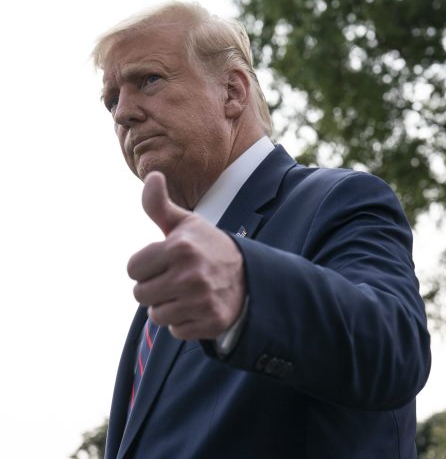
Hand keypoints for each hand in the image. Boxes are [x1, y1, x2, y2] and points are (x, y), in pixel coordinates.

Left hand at [128, 171, 245, 339]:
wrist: (251, 276)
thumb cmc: (209, 248)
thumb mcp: (187, 224)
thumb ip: (159, 205)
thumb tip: (152, 175)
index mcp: (180, 247)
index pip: (133, 268)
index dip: (146, 266)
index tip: (166, 262)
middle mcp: (190, 274)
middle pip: (140, 294)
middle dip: (155, 288)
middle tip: (177, 279)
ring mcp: (201, 300)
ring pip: (156, 315)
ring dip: (168, 306)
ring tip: (188, 294)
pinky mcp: (210, 322)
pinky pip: (175, 330)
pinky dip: (184, 322)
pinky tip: (199, 307)